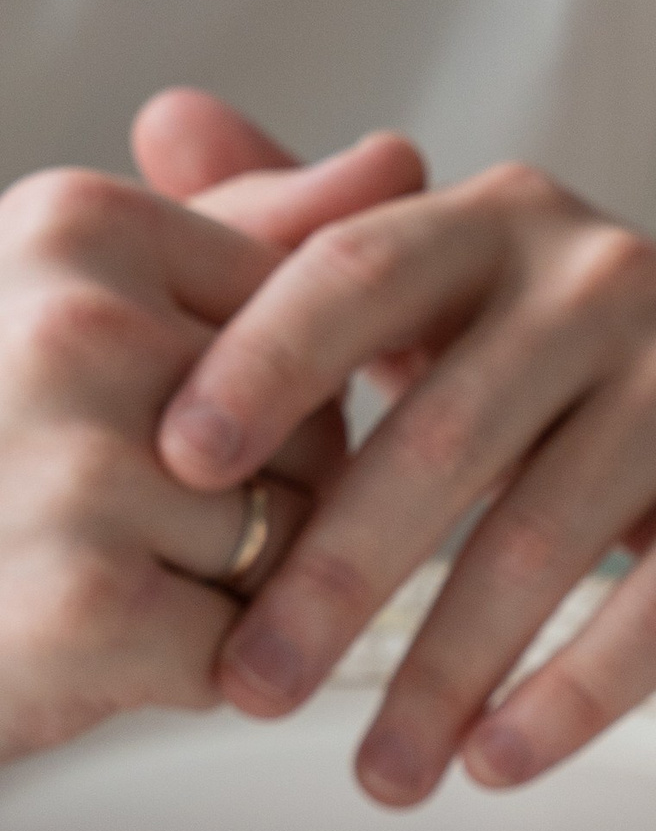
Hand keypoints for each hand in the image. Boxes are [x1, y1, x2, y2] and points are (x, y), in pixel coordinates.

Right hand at [0, 109, 423, 759]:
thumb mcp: (87, 297)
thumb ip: (250, 233)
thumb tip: (403, 159)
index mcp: (79, 225)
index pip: (310, 330)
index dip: (265, 409)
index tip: (145, 421)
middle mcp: (76, 327)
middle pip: (316, 442)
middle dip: (253, 505)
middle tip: (101, 513)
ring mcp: (80, 464)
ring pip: (294, 551)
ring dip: (223, 594)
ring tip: (90, 571)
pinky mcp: (88, 606)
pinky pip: (247, 651)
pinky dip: (187, 671)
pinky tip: (88, 644)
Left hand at [154, 159, 655, 806]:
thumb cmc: (619, 368)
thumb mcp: (478, 287)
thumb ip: (322, 231)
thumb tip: (157, 124)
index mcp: (503, 223)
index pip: (357, 275)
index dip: (262, 366)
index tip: (180, 473)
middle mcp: (605, 277)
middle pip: (441, 437)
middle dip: (333, 580)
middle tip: (254, 690)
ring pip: (544, 540)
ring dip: (447, 674)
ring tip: (382, 774)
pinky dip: (574, 696)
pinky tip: (502, 763)